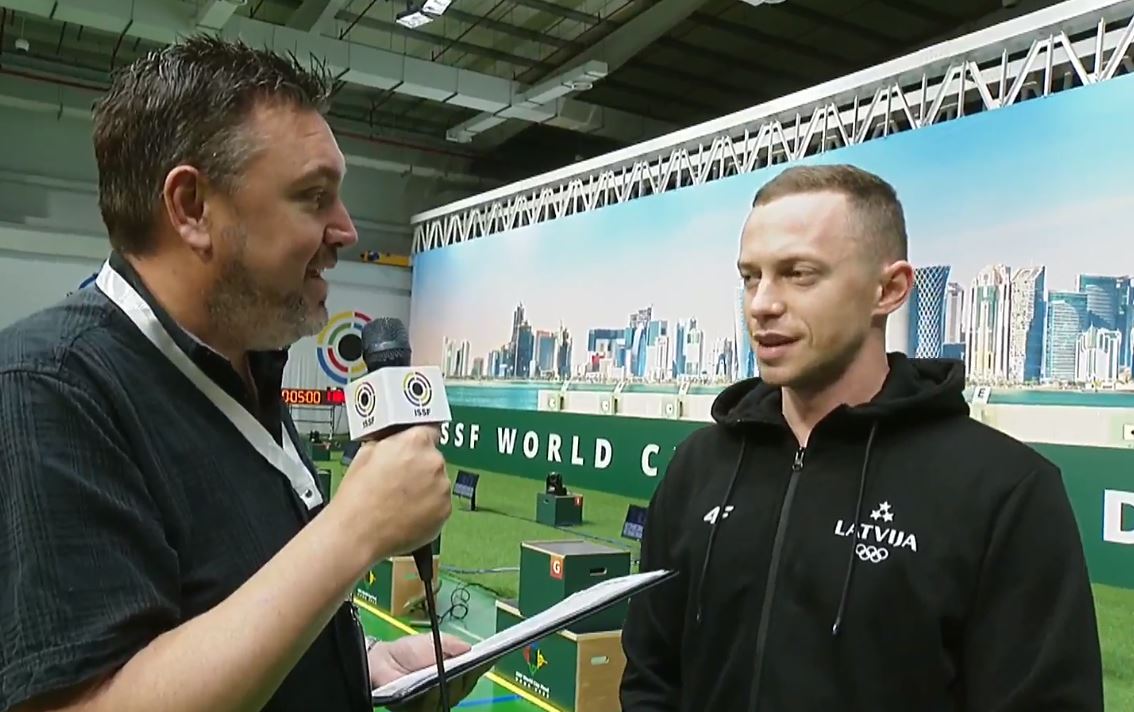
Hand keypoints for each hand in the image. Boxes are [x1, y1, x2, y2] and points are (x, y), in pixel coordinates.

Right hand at [332, 426, 451, 561]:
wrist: (357, 534)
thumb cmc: (357, 497)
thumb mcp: (366, 454)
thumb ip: (389, 444)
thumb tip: (396, 442)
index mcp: (415, 442)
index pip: (430, 430)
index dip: (420, 441)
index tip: (416, 448)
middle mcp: (434, 461)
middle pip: (433, 459)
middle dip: (419, 468)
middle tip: (399, 482)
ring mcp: (442, 488)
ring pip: (437, 483)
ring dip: (425, 489)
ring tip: (400, 502)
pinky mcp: (445, 511)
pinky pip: (440, 504)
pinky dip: (428, 509)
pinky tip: (407, 515)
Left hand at [370, 634, 488, 711]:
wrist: (382, 660)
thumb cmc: (409, 651)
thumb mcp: (434, 641)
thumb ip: (451, 644)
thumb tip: (469, 649)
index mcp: (453, 672)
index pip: (472, 672)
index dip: (482, 666)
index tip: (491, 657)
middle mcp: (447, 689)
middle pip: (465, 686)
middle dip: (470, 674)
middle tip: (473, 664)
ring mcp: (434, 701)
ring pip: (451, 696)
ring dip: (453, 684)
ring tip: (457, 672)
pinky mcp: (420, 709)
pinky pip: (432, 705)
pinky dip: (435, 694)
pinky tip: (435, 685)